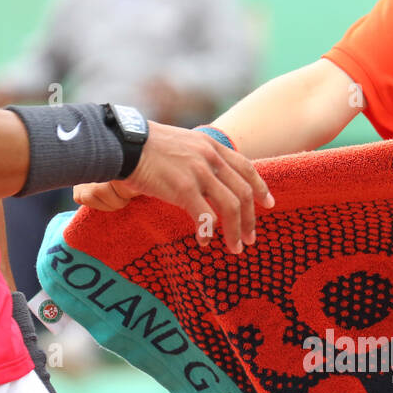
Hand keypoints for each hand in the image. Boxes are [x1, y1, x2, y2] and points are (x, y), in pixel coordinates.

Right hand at [73, 122, 273, 253]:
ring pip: (230, 206)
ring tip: (235, 248)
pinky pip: (204, 216)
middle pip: (242, 191)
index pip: (246, 167)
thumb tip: (207, 179)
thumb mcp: (182, 144)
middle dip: (251, 218)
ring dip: (235, 231)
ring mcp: (198, 172)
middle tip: (251, 239)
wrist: (123, 143)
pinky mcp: (182, 187)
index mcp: (211, 146)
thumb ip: (199, 158)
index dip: (261, 187)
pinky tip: (204, 244)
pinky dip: (207, 233)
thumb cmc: (145, 147)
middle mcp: (210, 157)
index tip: (269, 204)